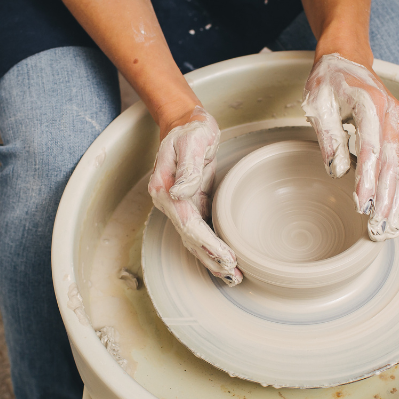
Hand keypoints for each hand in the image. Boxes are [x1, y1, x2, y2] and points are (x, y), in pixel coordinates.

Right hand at [148, 106, 242, 284]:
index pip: (188, 224)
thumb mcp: (192, 142)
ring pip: (195, 239)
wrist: (185, 122)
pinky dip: (212, 246)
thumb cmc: (190, 130)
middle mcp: (169, 202)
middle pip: (190, 238)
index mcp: (165, 190)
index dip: (207, 243)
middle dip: (211, 259)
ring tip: (232, 275)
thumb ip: (187, 169)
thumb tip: (180, 194)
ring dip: (211, 259)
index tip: (227, 256)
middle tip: (234, 275)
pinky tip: (225, 258)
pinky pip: (201, 230)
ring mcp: (179, 205)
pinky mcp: (192, 204)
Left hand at [302, 53, 398, 240]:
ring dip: (396, 197)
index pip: (370, 149)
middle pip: (392, 163)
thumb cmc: (329, 78)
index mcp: (371, 105)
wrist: (348, 56)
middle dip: (387, 197)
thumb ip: (328, 135)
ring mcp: (396, 123)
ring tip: (389, 225)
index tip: (363, 204)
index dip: (368, 179)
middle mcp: (391, 115)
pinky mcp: (394, 131)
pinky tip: (397, 205)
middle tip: (380, 227)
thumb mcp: (318, 101)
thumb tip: (336, 170)